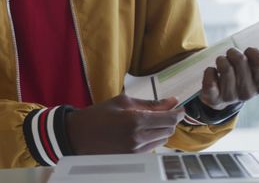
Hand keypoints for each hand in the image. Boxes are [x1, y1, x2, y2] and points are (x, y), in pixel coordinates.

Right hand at [66, 94, 185, 153]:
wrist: (78, 135)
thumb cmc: (99, 115)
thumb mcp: (123, 102)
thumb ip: (150, 103)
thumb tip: (171, 101)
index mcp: (135, 120)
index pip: (169, 119)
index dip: (178, 113)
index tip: (180, 108)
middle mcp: (138, 138)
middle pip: (169, 130)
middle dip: (170, 120)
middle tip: (164, 111)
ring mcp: (136, 151)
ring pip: (163, 140)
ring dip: (162, 130)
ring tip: (149, 121)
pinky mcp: (133, 158)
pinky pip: (152, 147)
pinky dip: (153, 138)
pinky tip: (142, 131)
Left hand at [199, 47, 258, 110]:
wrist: (221, 96)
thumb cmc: (242, 77)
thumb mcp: (257, 70)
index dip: (253, 51)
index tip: (248, 50)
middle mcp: (248, 93)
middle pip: (241, 61)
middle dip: (234, 52)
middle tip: (230, 54)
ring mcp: (230, 97)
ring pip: (225, 68)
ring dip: (221, 59)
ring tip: (221, 61)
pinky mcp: (213, 98)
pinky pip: (210, 81)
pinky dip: (209, 72)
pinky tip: (212, 71)